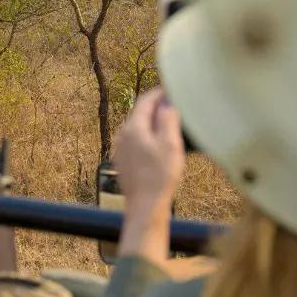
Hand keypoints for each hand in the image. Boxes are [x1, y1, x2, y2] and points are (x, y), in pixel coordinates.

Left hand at [114, 88, 185, 207]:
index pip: (145, 100)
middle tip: (176, 107)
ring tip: (171, 125)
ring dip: (152, 123)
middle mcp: (122, 135)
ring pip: (138, 127)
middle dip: (157, 107)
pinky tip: (160, 145)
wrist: (145, 204)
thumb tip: (167, 101)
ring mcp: (120, 148)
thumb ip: (167, 118)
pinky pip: (136, 141)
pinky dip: (148, 136)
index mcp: (133, 127)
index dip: (160, 93)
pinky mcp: (123, 160)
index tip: (174, 91)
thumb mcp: (170, 143)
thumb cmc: (160, 175)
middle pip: (140, 113)